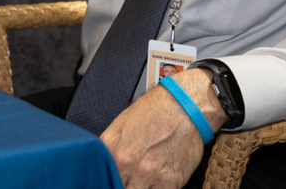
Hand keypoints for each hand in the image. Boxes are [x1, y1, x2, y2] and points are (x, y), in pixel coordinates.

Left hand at [100, 69, 219, 188]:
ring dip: (138, 188)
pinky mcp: (169, 182)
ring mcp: (148, 174)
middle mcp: (127, 163)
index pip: (102, 177)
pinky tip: (156, 182)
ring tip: (142, 180)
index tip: (113, 180)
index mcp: (112, 149)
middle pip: (118, 188)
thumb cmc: (154, 112)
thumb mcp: (119, 127)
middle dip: (123, 185)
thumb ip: (109, 150)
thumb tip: (104, 166)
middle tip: (129, 180)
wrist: (183, 106)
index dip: (108, 181)